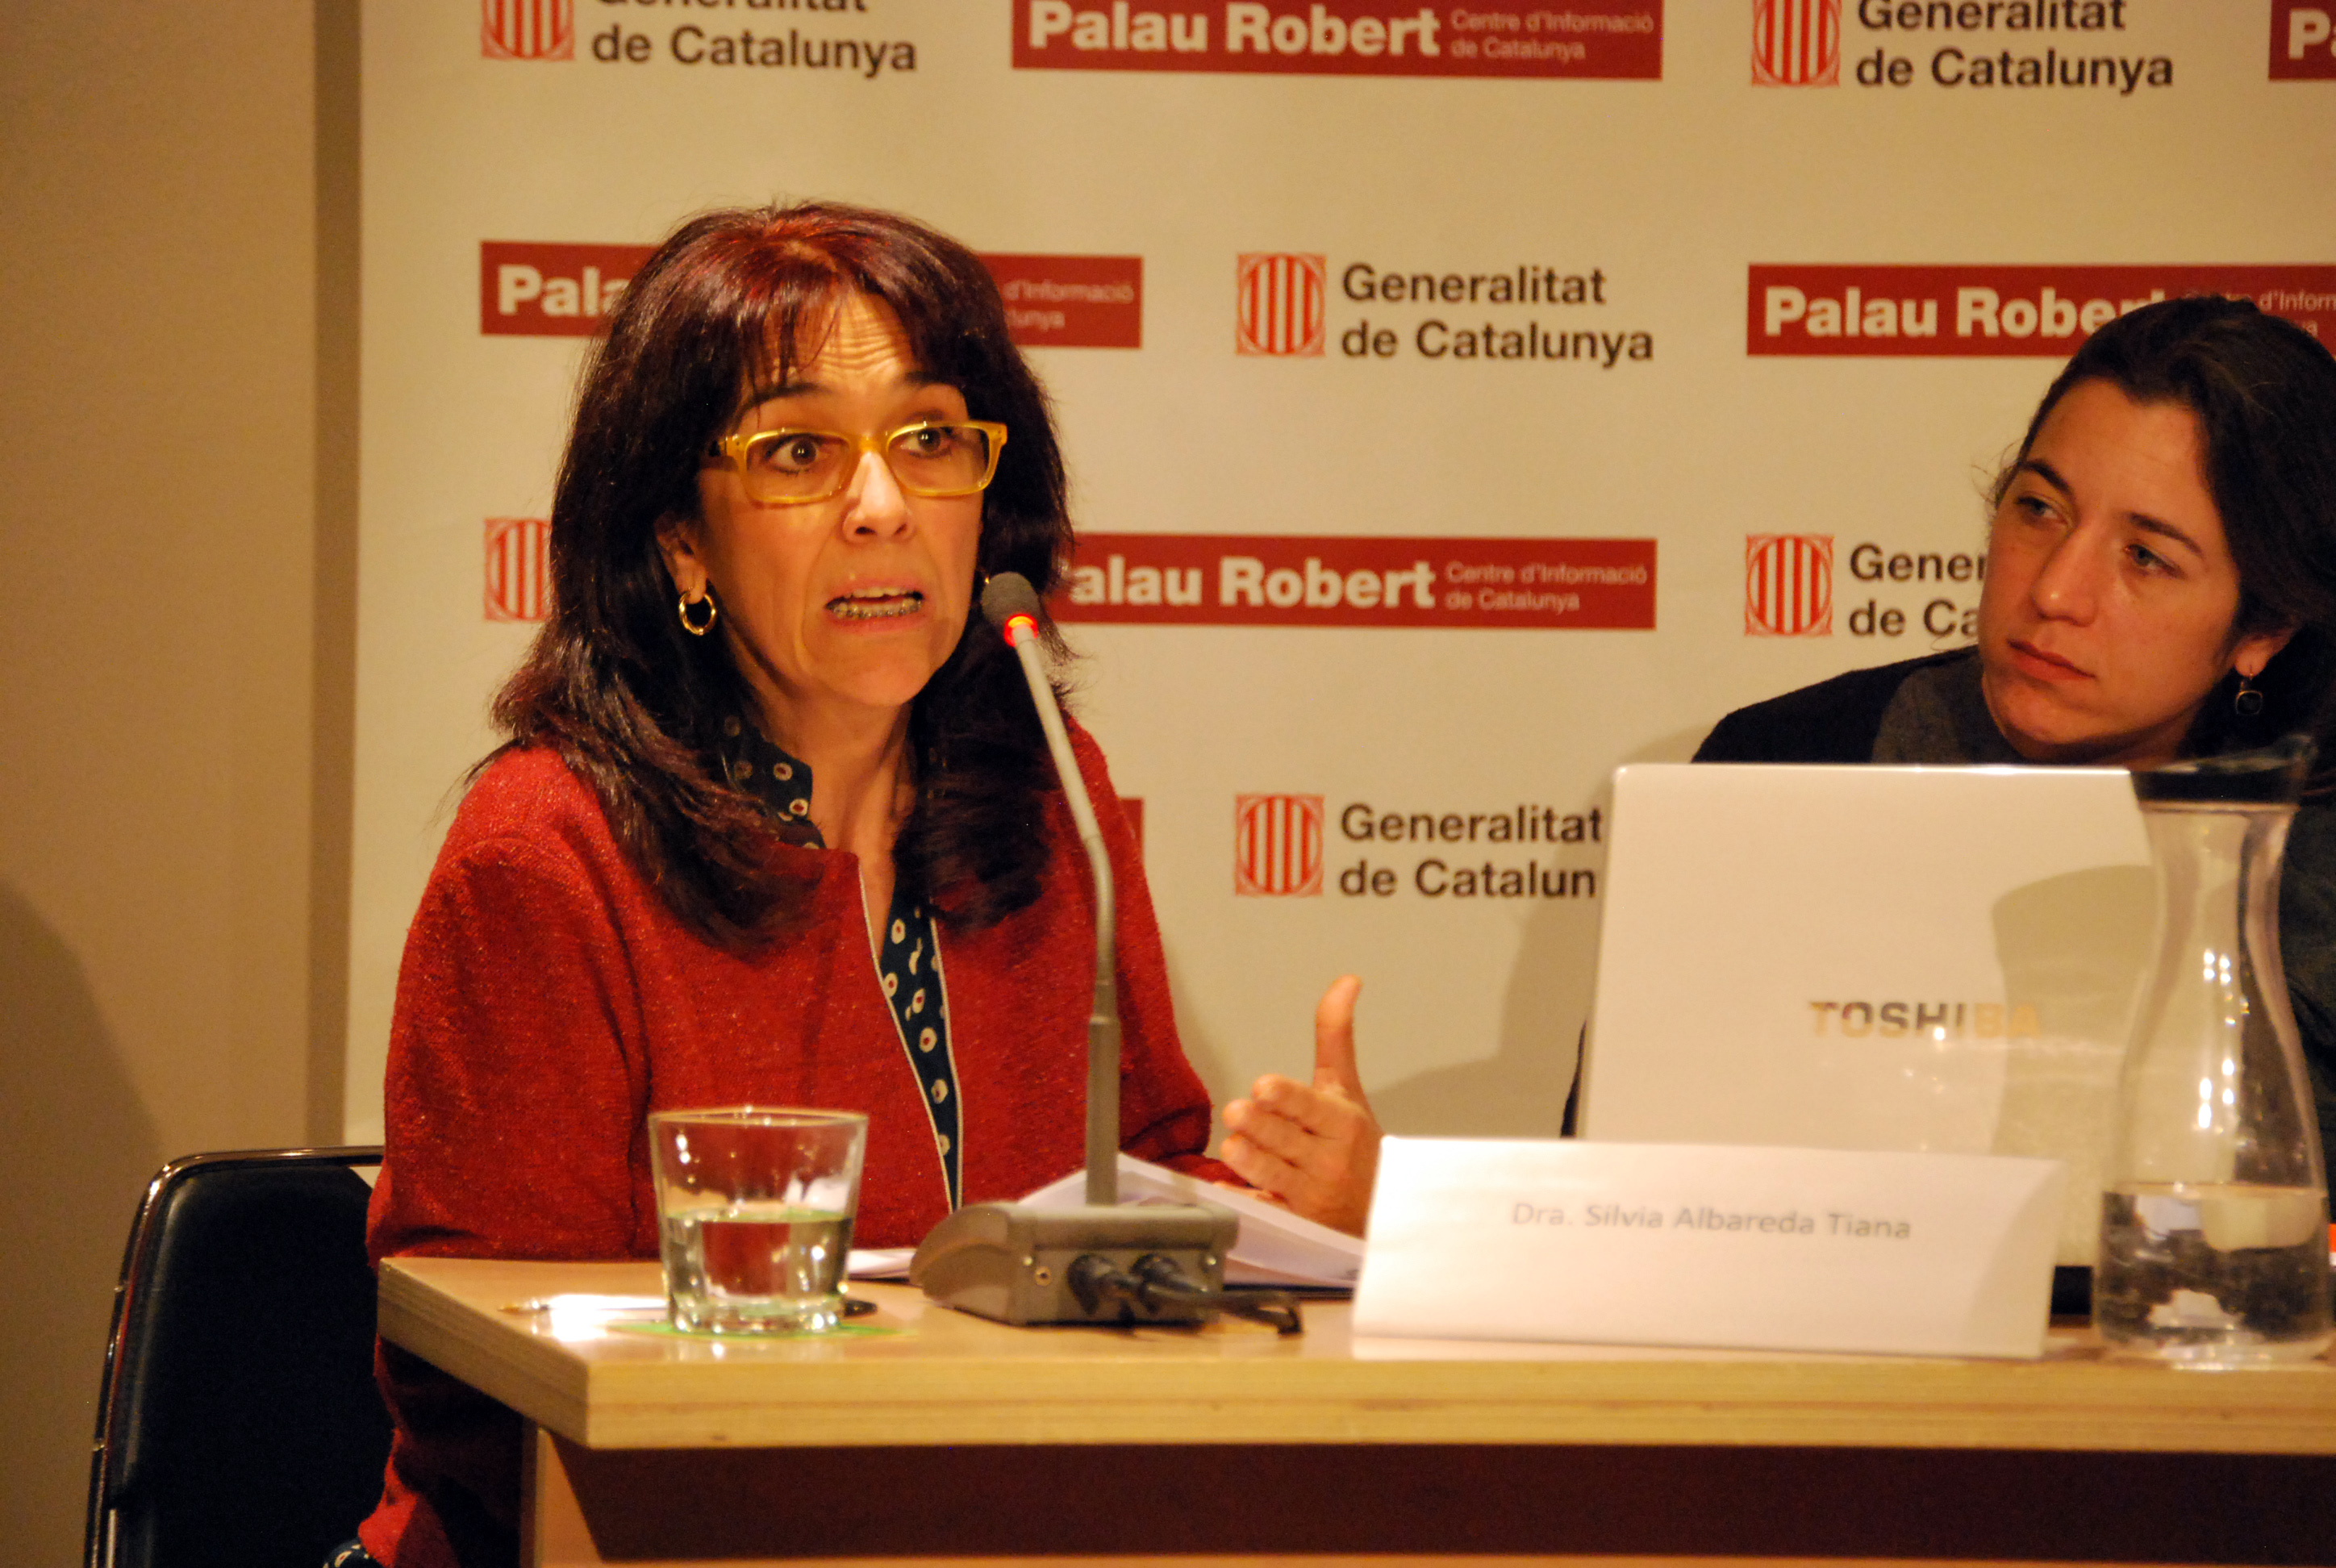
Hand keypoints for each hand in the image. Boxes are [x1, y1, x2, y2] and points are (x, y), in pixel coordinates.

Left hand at [1219, 975, 1380, 1235]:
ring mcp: (1309, 1194)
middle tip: (1236, 1112)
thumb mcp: (1346, 1089)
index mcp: (1341, 1123)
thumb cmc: (1357, 1144)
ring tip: (1233, 1146)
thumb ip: (1336, 1035)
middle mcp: (1326, 1159)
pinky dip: (1245, 1202)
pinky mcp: (1292, 1221)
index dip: (1287, 1097)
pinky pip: (1263, 1211)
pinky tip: (1227, 1192)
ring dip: (1249, 1160)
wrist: (1382, 1209)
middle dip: (1260, 1126)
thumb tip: (1347, 981)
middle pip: (1285, 1139)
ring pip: (1271, 1174)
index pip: (1310, 1107)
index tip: (1264, 1087)